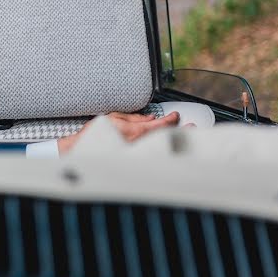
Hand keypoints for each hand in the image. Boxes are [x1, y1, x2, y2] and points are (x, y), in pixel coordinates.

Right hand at [57, 111, 182, 153]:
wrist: (84, 151)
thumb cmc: (95, 135)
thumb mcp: (114, 118)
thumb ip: (134, 118)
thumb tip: (150, 118)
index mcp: (136, 132)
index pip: (161, 125)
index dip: (171, 119)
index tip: (176, 115)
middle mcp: (141, 144)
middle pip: (167, 137)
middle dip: (182, 131)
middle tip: (194, 128)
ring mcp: (139, 154)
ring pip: (162, 146)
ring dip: (174, 140)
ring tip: (186, 136)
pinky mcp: (136, 161)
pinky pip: (153, 154)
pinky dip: (162, 149)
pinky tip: (167, 146)